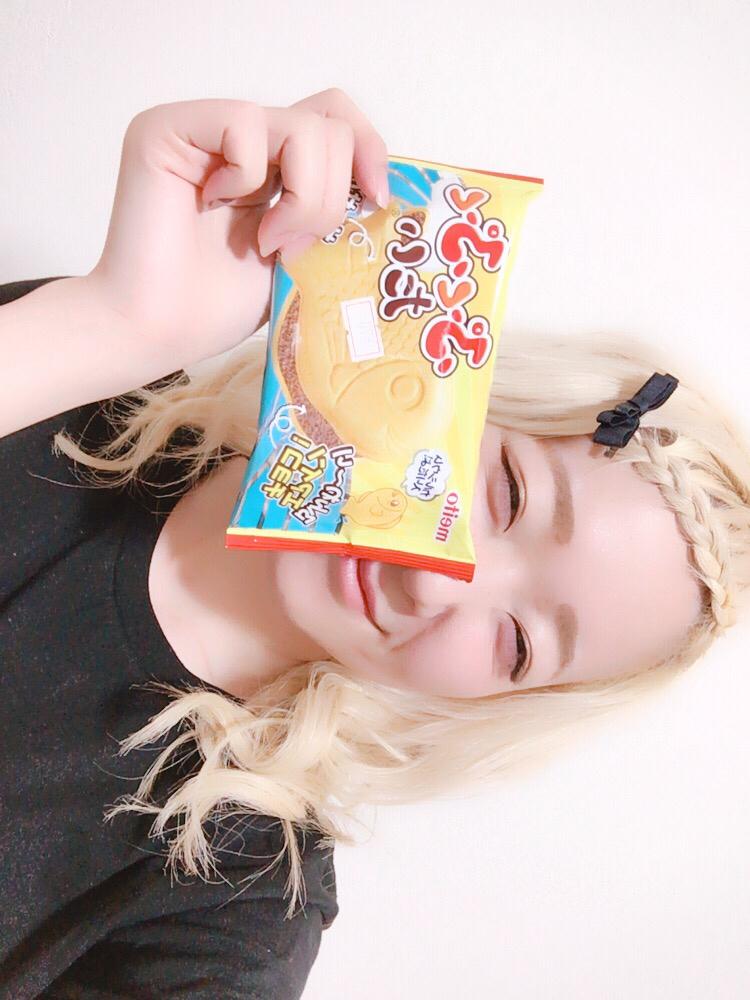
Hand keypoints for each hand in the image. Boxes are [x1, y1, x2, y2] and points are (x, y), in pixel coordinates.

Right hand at [88, 88, 388, 368]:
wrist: (158, 330)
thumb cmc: (218, 307)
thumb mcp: (301, 259)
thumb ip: (332, 218)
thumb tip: (381, 197)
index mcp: (273, 164)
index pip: (338, 120)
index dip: (370, 151)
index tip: (377, 202)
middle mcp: (242, 136)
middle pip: (331, 121)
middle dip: (331, 194)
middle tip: (296, 244)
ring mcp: (207, 127)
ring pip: (302, 124)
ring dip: (302, 195)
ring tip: (266, 240)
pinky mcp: (170, 127)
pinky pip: (245, 122)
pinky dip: (247, 175)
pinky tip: (217, 205)